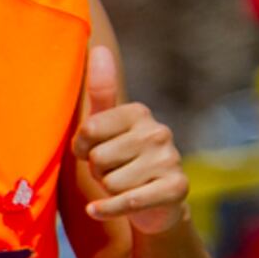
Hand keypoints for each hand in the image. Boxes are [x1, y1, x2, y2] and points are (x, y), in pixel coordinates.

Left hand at [73, 45, 187, 237]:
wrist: (152, 203)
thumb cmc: (120, 160)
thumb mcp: (105, 127)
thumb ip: (99, 92)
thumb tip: (99, 47)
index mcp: (139, 112)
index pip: (88, 129)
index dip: (82, 148)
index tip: (91, 150)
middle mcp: (159, 131)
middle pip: (99, 158)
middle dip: (97, 171)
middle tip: (112, 172)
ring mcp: (171, 160)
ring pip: (111, 182)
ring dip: (107, 190)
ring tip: (123, 185)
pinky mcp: (176, 189)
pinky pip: (128, 200)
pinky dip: (108, 209)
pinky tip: (99, 210)